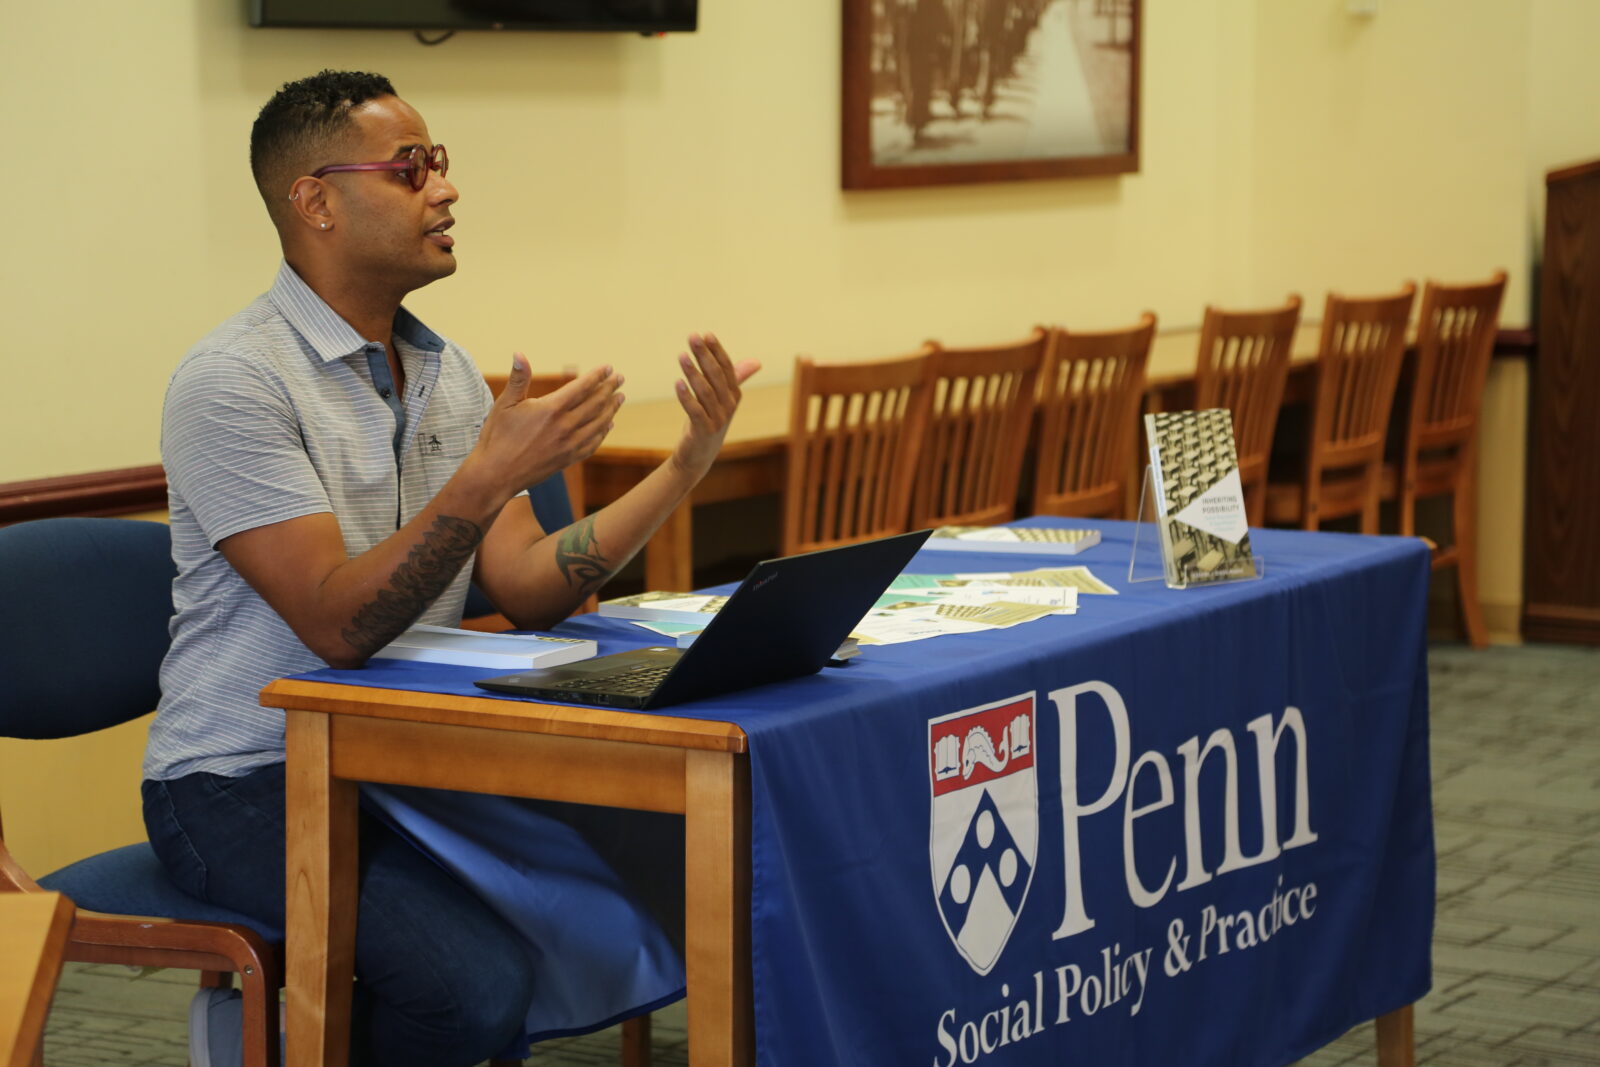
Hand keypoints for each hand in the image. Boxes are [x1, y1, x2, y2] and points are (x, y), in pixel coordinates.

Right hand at [472, 353, 623, 498]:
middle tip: (620, 379)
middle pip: (595, 403)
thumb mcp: (504, 404)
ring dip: (611, 409)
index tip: (609, 368)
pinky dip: (603, 432)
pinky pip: (593, 443)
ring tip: (620, 398)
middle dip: (609, 389)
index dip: (598, 376)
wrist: (496, 475)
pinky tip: (608, 425)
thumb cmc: (497, 437)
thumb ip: (518, 379)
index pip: (582, 387)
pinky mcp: (568, 459)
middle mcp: (565, 426)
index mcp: (551, 409)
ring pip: (598, 423)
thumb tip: (519, 353)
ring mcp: (569, 445)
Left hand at [670, 333, 760, 479]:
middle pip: (716, 376)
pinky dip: (687, 397)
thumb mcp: (721, 399)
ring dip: (693, 373)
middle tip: (692, 338)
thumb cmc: (709, 421)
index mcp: (734, 395)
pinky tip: (678, 383)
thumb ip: (736, 378)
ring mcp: (718, 420)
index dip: (717, 351)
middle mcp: (729, 406)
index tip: (706, 334)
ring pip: (705, 392)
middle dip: (704, 356)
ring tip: (681, 356)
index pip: (727, 368)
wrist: (699, 455)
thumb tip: (756, 361)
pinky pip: (696, 411)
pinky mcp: (704, 431)